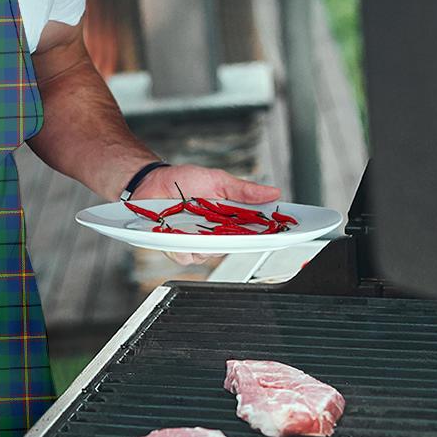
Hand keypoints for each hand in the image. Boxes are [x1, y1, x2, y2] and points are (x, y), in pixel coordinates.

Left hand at [133, 164, 281, 266]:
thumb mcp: (218, 180)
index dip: (269, 235)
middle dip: (236, 239)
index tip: (284, 233)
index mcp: (229, 219)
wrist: (152, 181)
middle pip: (234, 247)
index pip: (254, 232)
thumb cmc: (184, 181)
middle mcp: (215, 234)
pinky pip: (186, 256)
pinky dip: (184, 246)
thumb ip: (244, 190)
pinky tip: (179, 232)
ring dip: (206, 241)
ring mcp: (196, 243)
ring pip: (210, 255)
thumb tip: (273, 192)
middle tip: (233, 226)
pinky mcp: (176, 247)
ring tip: (197, 223)